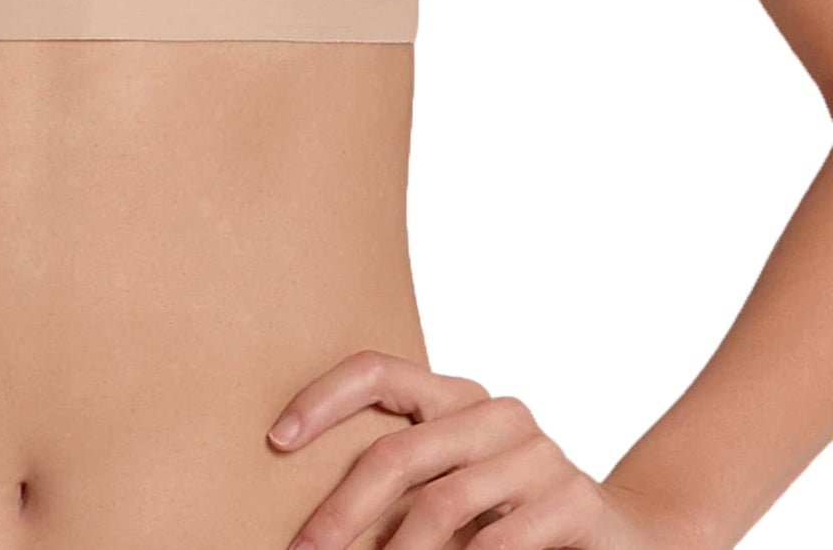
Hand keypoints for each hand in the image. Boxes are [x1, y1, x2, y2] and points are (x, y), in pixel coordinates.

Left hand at [265, 349, 688, 549]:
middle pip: (398, 452)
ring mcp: (538, 453)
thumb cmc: (510, 514)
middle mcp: (494, 412)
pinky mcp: (575, 500)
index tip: (276, 438)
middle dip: (342, 511)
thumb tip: (309, 507)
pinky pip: (498, 540)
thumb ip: (403, 480)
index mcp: (454, 396)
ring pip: (442, 504)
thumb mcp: (451, 486)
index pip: (376, 370)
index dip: (322, 398)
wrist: (624, 536)